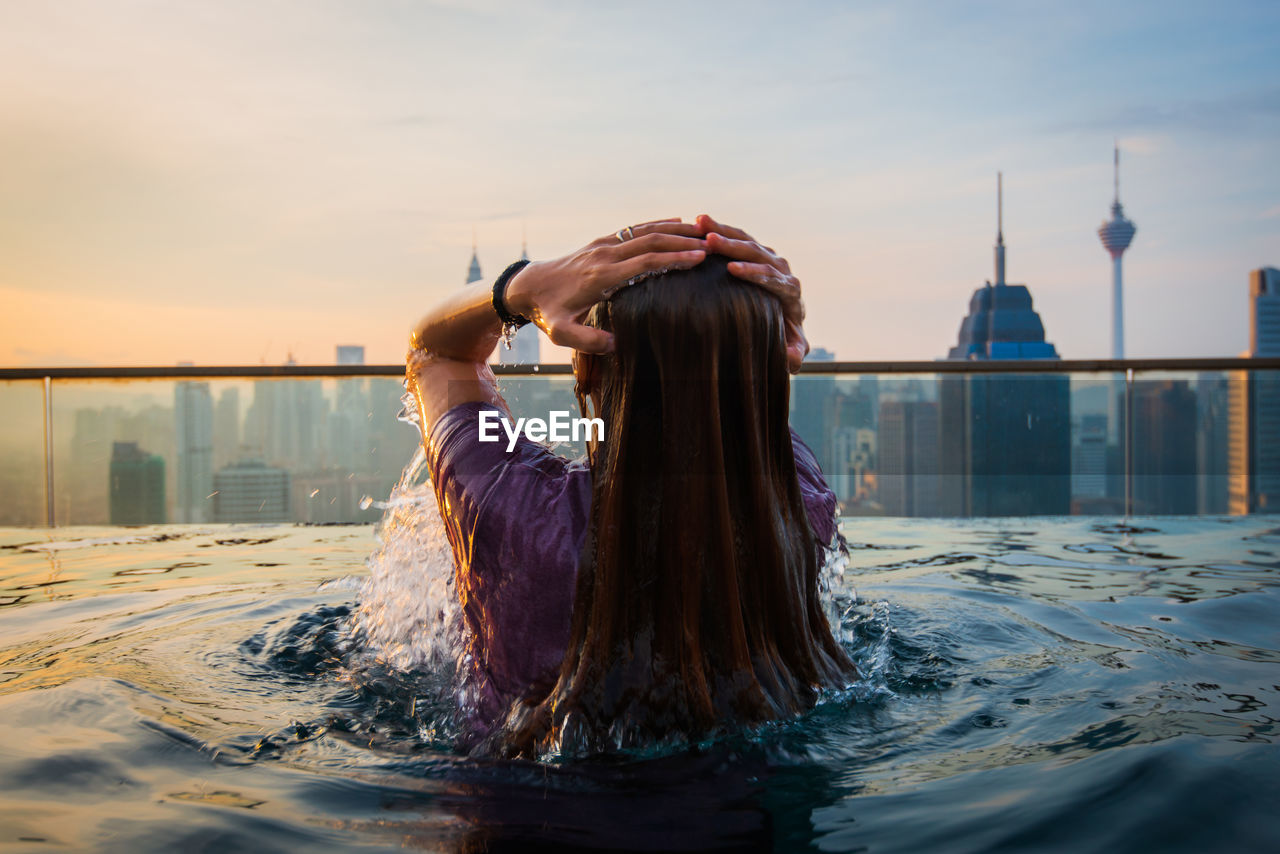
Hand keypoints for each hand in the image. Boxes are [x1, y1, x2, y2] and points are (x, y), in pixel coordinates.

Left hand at [504, 219, 705, 353]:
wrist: (528, 286)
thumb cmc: (547, 312)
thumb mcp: (561, 332)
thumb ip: (587, 341)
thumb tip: (617, 345)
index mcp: (601, 276)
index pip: (644, 262)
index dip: (673, 260)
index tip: (699, 259)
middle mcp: (604, 255)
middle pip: (650, 241)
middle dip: (683, 241)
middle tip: (712, 244)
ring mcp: (603, 245)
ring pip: (645, 231)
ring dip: (675, 229)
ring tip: (703, 231)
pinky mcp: (602, 243)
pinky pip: (635, 230)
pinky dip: (658, 224)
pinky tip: (677, 222)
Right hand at [695, 214, 809, 373]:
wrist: (785, 324)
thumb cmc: (784, 338)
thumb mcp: (791, 350)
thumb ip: (793, 354)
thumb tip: (792, 357)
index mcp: (790, 291)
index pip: (773, 279)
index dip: (753, 273)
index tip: (731, 269)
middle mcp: (782, 270)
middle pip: (758, 253)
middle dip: (733, 246)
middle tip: (709, 240)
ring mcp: (769, 258)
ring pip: (747, 240)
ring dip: (724, 231)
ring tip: (700, 223)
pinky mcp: (757, 253)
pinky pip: (739, 238)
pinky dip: (721, 229)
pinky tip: (699, 223)